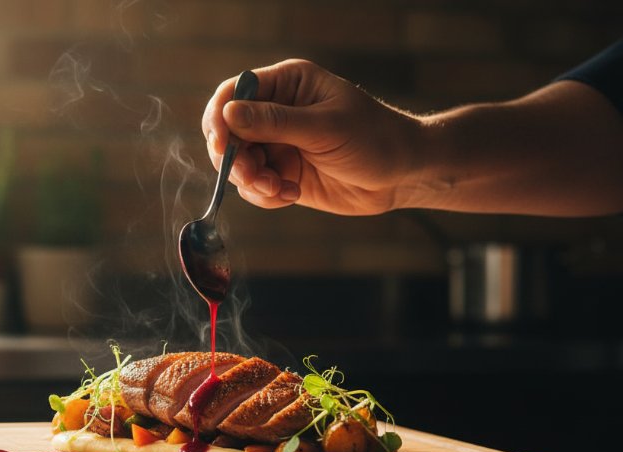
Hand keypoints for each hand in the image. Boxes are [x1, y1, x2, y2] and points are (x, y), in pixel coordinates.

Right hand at [201, 59, 423, 214]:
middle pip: (228, 132)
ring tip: (278, 189)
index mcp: (286, 85)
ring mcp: (278, 144)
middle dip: (235, 158)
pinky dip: (264, 196)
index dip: (219, 118)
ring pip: (238, 164)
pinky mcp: (282, 174)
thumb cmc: (373, 138)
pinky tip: (289, 196)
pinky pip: (254, 187)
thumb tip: (229, 113)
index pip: (234, 93)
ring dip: (251, 181)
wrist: (402, 175)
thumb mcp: (325, 127)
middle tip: (253, 177)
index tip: (221, 145)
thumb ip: (275, 122)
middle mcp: (276, 112)